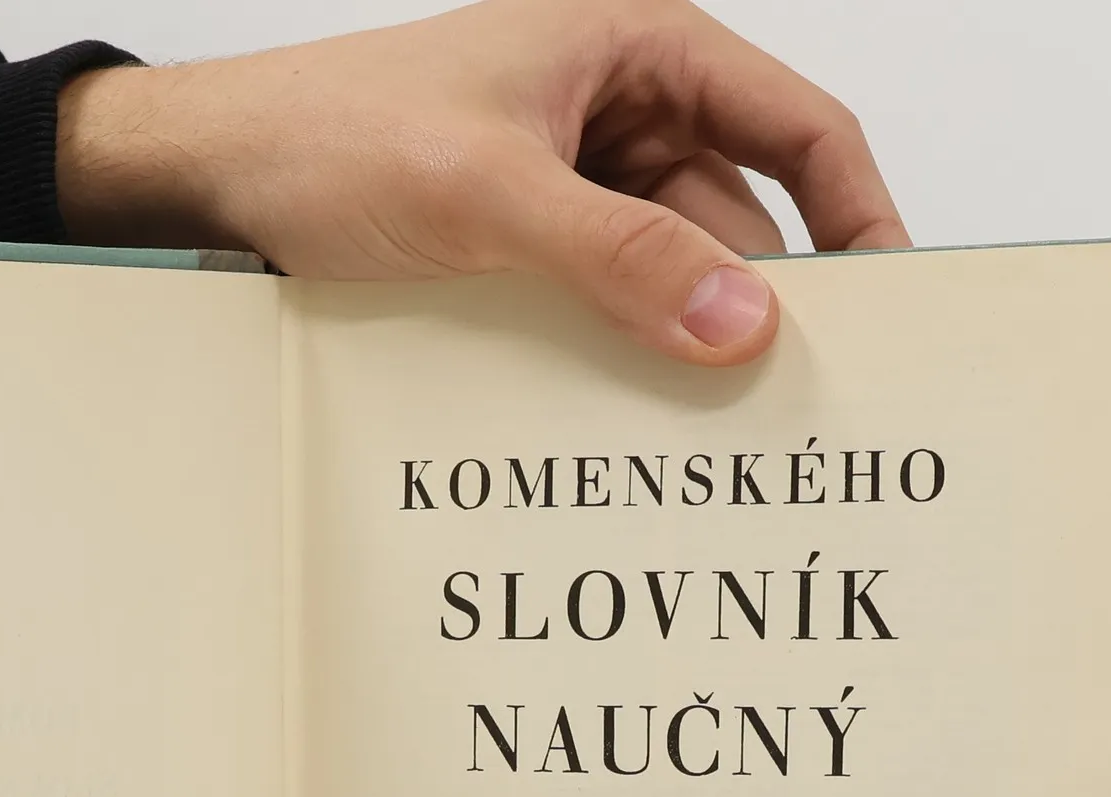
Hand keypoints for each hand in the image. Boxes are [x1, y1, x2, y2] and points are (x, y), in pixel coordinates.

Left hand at [57, 0, 907, 365]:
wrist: (218, 179)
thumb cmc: (334, 137)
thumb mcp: (488, 192)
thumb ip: (618, 256)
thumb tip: (740, 321)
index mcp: (636, 50)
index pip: (795, 126)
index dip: (857, 212)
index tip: (892, 306)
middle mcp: (616, 113)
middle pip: (739, 214)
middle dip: (763, 301)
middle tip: (798, 405)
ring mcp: (571, 185)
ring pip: (670, 271)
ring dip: (684, 340)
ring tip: (716, 432)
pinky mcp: (526, 247)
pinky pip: (606, 303)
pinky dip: (622, 352)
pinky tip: (631, 414)